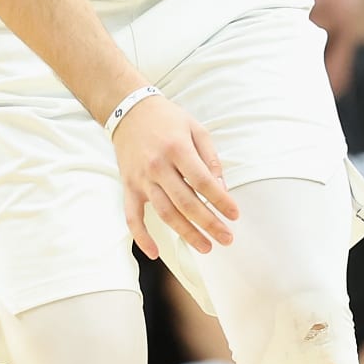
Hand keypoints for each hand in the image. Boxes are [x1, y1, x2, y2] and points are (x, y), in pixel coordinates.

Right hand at [112, 95, 238, 257]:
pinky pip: (132, 216)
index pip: (203, 182)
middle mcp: (158, 166)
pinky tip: (154, 253)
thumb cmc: (167, 119)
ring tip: (206, 247)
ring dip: (186, 233)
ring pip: (165, 213)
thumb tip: (221, 188)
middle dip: (209, 223)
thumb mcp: (195, 129)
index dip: (221, 201)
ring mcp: (141, 178)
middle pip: (186, 202)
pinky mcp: (129, 186)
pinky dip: (141, 236)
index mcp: (177, 149)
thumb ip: (210, 158)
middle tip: (227, 238)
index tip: (234, 215)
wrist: (128, 110)